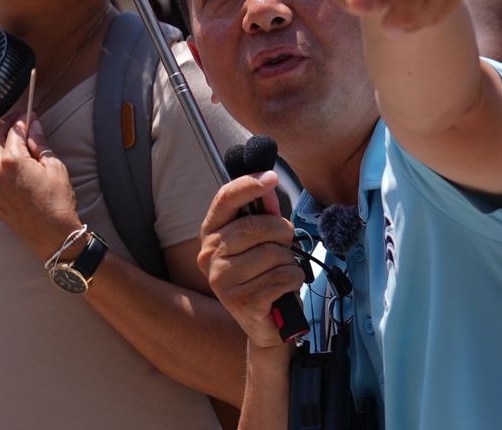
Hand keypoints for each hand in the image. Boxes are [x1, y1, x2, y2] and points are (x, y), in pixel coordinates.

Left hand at [0, 117, 79, 260]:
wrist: (54, 236)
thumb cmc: (58, 202)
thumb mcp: (55, 167)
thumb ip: (40, 143)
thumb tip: (33, 126)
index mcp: (12, 160)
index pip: (14, 132)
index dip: (22, 120)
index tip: (29, 115)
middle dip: (5, 127)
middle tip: (17, 121)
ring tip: (8, 138)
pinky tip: (2, 161)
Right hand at [197, 173, 302, 349]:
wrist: (266, 326)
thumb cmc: (264, 277)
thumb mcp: (263, 243)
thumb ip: (264, 216)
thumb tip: (267, 188)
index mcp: (210, 235)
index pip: (225, 200)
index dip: (248, 185)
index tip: (269, 176)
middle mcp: (208, 255)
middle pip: (255, 227)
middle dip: (281, 232)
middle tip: (286, 243)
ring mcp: (221, 280)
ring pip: (272, 254)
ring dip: (289, 262)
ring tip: (282, 271)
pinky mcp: (241, 301)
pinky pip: (281, 277)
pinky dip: (293, 280)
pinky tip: (286, 287)